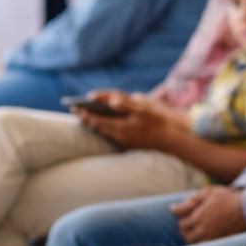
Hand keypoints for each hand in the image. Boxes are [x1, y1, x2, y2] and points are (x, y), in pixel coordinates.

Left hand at [74, 90, 191, 150]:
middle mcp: (120, 136)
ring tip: (86, 119)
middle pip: (98, 127)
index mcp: (121, 127)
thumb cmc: (157, 122)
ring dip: (94, 125)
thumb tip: (111, 100)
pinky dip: (104, 130)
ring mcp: (124, 141)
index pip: (98, 120)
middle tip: (76, 112)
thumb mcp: (142, 110)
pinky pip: (111, 136)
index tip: (76, 108)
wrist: (169, 140)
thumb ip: (125, 104)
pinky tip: (103, 126)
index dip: (86, 114)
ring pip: (104, 132)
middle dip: (87, 119)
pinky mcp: (128, 144)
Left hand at [170, 186, 245, 243]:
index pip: (181, 223)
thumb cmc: (228, 198)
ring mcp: (210, 237)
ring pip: (193, 242)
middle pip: (185, 234)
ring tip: (199, 228)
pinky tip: (205, 236)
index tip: (188, 215)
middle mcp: (202, 229)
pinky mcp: (218, 243)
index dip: (183, 219)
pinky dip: (201, 242)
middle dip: (186, 228)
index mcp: (198, 216)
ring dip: (192, 236)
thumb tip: (172, 209)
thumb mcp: (208, 193)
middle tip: (193, 221)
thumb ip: (190, 201)